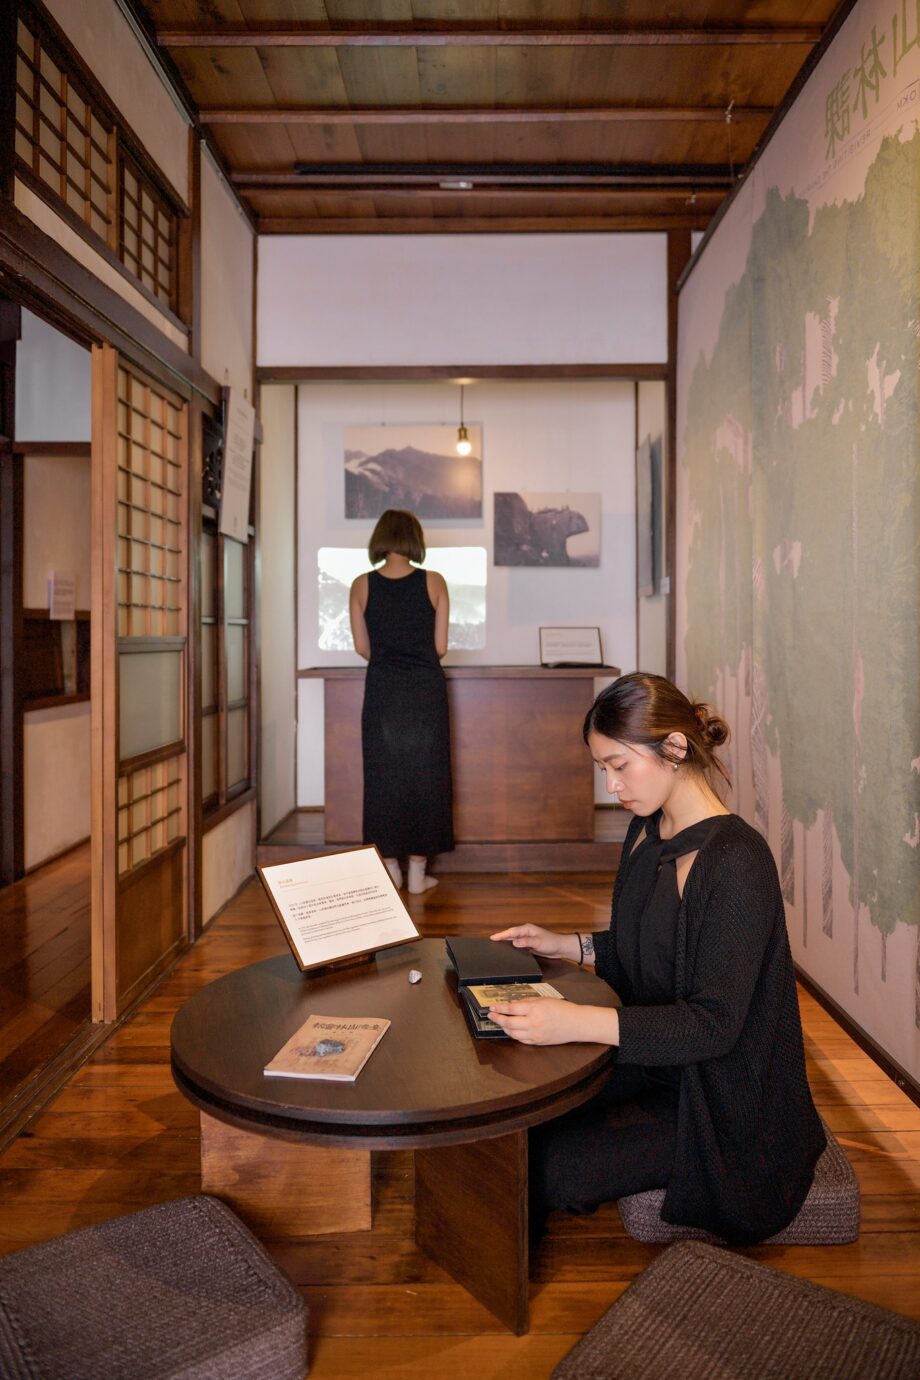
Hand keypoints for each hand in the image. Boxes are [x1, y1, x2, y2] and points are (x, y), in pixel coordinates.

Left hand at [487, 999, 617, 1046]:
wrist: (576, 1024)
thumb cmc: (562, 1009)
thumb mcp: (544, 1000)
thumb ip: (527, 1002)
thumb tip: (512, 1004)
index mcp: (535, 1009)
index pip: (511, 1009)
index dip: (499, 1008)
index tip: (492, 1007)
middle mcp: (533, 1023)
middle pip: (509, 1023)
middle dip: (498, 1019)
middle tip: (491, 1015)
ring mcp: (535, 1035)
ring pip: (512, 1034)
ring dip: (504, 1028)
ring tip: (500, 1022)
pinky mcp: (538, 1042)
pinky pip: (521, 1040)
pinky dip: (514, 1035)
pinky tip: (512, 1030)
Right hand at [489, 925, 579, 962]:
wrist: (561, 947)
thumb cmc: (551, 943)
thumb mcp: (538, 942)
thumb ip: (526, 942)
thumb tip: (513, 942)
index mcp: (527, 929)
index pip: (511, 931)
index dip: (501, 935)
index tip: (492, 938)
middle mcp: (526, 932)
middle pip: (511, 934)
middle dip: (501, 937)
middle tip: (490, 942)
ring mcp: (527, 938)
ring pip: (514, 940)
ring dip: (506, 942)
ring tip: (496, 946)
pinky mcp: (529, 945)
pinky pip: (518, 945)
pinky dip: (512, 947)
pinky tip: (508, 951)